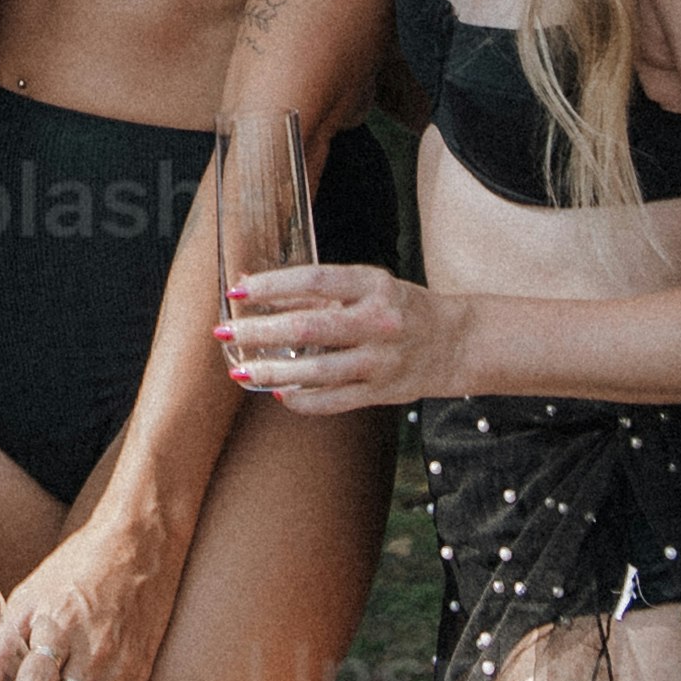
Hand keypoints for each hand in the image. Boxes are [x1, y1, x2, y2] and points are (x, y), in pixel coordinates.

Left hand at [215, 253, 437, 416]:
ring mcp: (382, 360)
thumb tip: (257, 288)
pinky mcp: (383, 392)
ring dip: (274, 372)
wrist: (455, 342)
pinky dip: (304, 399)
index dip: (274, 284)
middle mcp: (379, 322)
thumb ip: (319, 291)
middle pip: (311, 328)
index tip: (238, 288)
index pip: (316, 280)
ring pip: (319, 371)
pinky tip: (279, 394)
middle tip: (225, 332)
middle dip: (261, 331)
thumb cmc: (401, 308)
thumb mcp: (367, 288)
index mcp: (374, 285)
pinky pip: (335, 400)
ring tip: (242, 370)